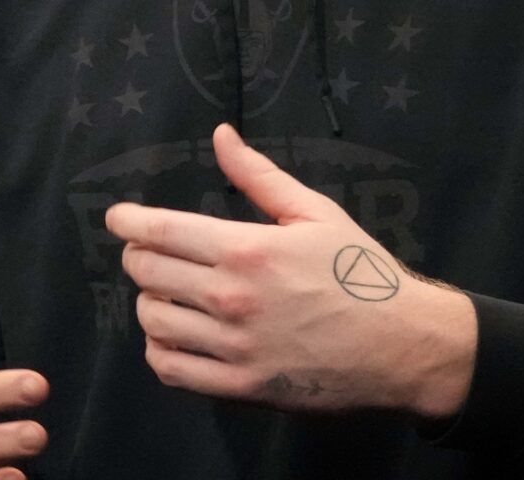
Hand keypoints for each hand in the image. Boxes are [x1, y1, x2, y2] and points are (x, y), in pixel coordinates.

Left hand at [104, 124, 475, 419]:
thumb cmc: (360, 272)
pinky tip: (176, 338)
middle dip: (139, 258)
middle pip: (146, 274)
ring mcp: (234, 347)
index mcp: (246, 249)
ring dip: (151, 304)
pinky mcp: (242, 387)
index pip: (158, 231)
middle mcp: (231, 297)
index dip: (127, 222)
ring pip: (152, 322)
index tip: (119, 218)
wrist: (404, 346)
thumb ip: (258, 175)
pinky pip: (171, 370)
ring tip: (169, 296)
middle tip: (152, 255)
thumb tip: (220, 135)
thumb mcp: (314, 212)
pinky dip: (161, 352)